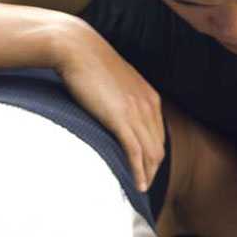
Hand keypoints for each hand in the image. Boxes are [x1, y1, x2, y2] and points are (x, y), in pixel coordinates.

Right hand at [55, 19, 164, 190]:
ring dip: (148, 175)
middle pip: (158, 147)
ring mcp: (136, 112)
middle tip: (143, 186)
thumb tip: (113, 110)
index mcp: (150, 97)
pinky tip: (137, 184)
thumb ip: (121, 98)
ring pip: (151, 153)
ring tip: (140, 190)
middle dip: (154, 170)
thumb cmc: (89, 63)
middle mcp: (149, 106)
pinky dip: (138, 171)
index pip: (159, 135)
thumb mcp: (115, 81)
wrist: (77, 47)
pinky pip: (136, 152)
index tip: (146, 169)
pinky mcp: (120, 118)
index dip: (154, 156)